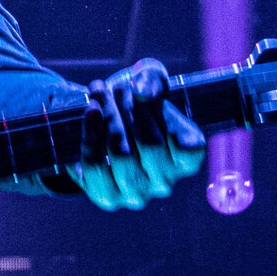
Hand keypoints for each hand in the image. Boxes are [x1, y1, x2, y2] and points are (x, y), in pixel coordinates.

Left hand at [68, 59, 205, 212]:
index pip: (185, 145)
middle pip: (150, 144)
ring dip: (108, 118)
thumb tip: (143, 91)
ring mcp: (138, 194)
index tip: (138, 88)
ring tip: (99, 95)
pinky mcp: (108, 197)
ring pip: (121, 154)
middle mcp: (166, 181)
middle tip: (115, 89)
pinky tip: (90, 112)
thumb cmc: (133, 104)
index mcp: (187, 159)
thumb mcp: (147, 82)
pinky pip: (96, 166)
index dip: (159, 112)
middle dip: (129, 110)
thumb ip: (153, 78)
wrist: (99, 125)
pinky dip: (90, 135)